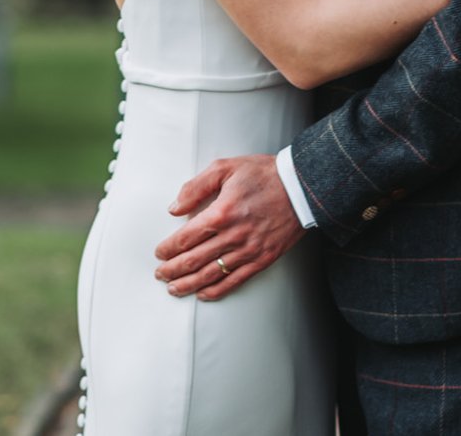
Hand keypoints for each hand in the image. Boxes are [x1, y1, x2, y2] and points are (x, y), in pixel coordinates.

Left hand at [153, 154, 304, 301]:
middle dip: (172, 270)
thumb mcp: (225, 168)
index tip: (160, 253)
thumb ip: (196, 187)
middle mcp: (233, 236)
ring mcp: (248, 250)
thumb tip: (175, 208)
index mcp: (221, 212)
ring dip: (189, 284)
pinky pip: (235, 280)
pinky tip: (204, 293)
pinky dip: (216, 290)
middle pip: (194, 260)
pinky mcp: (262, 259)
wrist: (301, 186)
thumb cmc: (264, 175)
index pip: (185, 238)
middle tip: (160, 274)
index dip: (168, 249)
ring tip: (174, 288)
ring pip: (211, 274)